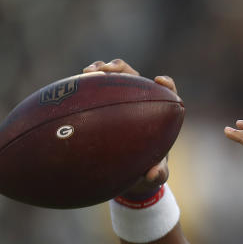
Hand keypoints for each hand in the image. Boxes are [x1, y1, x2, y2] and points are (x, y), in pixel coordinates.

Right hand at [82, 58, 173, 194]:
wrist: (129, 173)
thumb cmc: (147, 169)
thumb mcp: (154, 175)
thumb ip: (158, 174)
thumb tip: (151, 175)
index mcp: (158, 113)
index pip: (168, 92)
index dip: (166, 84)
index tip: (160, 81)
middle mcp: (139, 100)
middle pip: (134, 76)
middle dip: (121, 68)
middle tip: (110, 70)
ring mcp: (120, 99)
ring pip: (112, 77)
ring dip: (101, 69)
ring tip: (88, 72)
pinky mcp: (104, 103)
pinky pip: (95, 90)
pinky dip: (86, 85)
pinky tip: (74, 86)